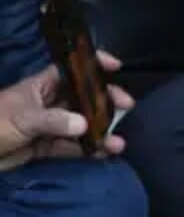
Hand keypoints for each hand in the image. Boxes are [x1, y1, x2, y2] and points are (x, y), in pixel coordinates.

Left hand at [0, 52, 132, 171]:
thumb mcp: (24, 118)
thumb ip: (55, 121)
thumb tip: (85, 125)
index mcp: (42, 85)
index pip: (72, 68)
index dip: (93, 64)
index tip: (117, 66)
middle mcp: (49, 102)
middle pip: (83, 97)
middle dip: (105, 102)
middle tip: (126, 107)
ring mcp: (48, 124)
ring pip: (80, 124)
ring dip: (99, 132)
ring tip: (117, 142)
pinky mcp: (44, 146)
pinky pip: (71, 146)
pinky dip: (86, 150)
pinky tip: (102, 153)